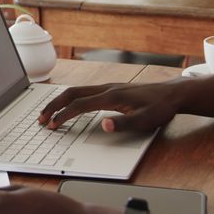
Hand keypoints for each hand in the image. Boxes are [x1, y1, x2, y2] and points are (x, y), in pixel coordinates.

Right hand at [38, 82, 181, 131]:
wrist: (173, 94)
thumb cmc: (160, 108)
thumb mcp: (145, 121)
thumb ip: (124, 124)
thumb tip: (103, 125)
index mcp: (111, 97)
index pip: (79, 105)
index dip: (63, 115)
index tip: (52, 125)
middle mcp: (107, 89)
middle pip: (72, 93)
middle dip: (54, 105)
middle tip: (41, 118)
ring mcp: (109, 87)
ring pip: (77, 90)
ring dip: (61, 101)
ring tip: (50, 113)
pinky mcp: (112, 89)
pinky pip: (85, 91)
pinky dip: (71, 98)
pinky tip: (71, 106)